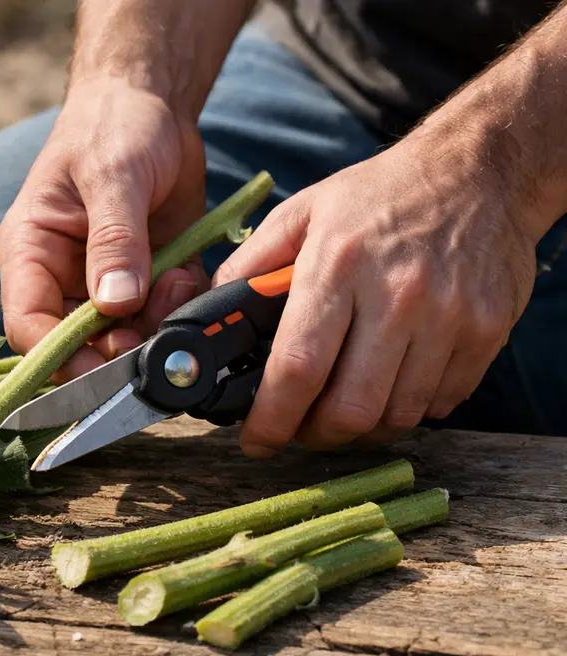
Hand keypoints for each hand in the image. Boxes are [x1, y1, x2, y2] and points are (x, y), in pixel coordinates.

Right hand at [0, 78, 209, 380]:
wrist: (153, 105)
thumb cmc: (112, 127)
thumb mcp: (112, 176)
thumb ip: (114, 240)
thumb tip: (115, 303)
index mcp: (30, 253)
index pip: (27, 326)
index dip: (57, 356)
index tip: (100, 366)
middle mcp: (61, 279)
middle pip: (76, 346)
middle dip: (118, 348)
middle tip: (154, 332)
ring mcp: (103, 286)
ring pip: (123, 340)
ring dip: (155, 326)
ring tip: (176, 282)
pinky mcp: (145, 284)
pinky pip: (160, 320)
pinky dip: (179, 308)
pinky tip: (187, 273)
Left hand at [213, 131, 538, 457]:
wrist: (480, 170)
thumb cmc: (380, 195)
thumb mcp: (301, 213)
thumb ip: (250, 267)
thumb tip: (213, 318)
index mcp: (339, 265)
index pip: (298, 366)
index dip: (272, 419)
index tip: (256, 440)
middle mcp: (397, 295)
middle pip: (350, 408)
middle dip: (315, 435)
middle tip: (300, 428)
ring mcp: (449, 317)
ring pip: (396, 415)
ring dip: (361, 428)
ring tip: (342, 408)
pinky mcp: (487, 332)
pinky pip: (440, 403)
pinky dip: (409, 410)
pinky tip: (391, 386)